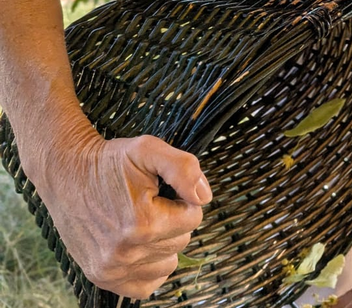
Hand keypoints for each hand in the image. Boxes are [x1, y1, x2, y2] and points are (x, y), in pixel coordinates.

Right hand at [26, 130, 210, 298]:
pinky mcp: (102, 277)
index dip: (182, 199)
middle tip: (145, 203)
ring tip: (138, 221)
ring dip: (162, 243)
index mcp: (142, 223)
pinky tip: (137, 245)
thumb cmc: (108, 162)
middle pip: (182, 241)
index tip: (160, 190)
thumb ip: (184, 168)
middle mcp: (126, 252)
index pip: (194, 218)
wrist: (64, 172)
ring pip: (168, 263)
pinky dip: (149, 267)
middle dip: (172, 220)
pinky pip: (147, 285)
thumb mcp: (148, 150)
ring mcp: (112, 269)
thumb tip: (203, 197)